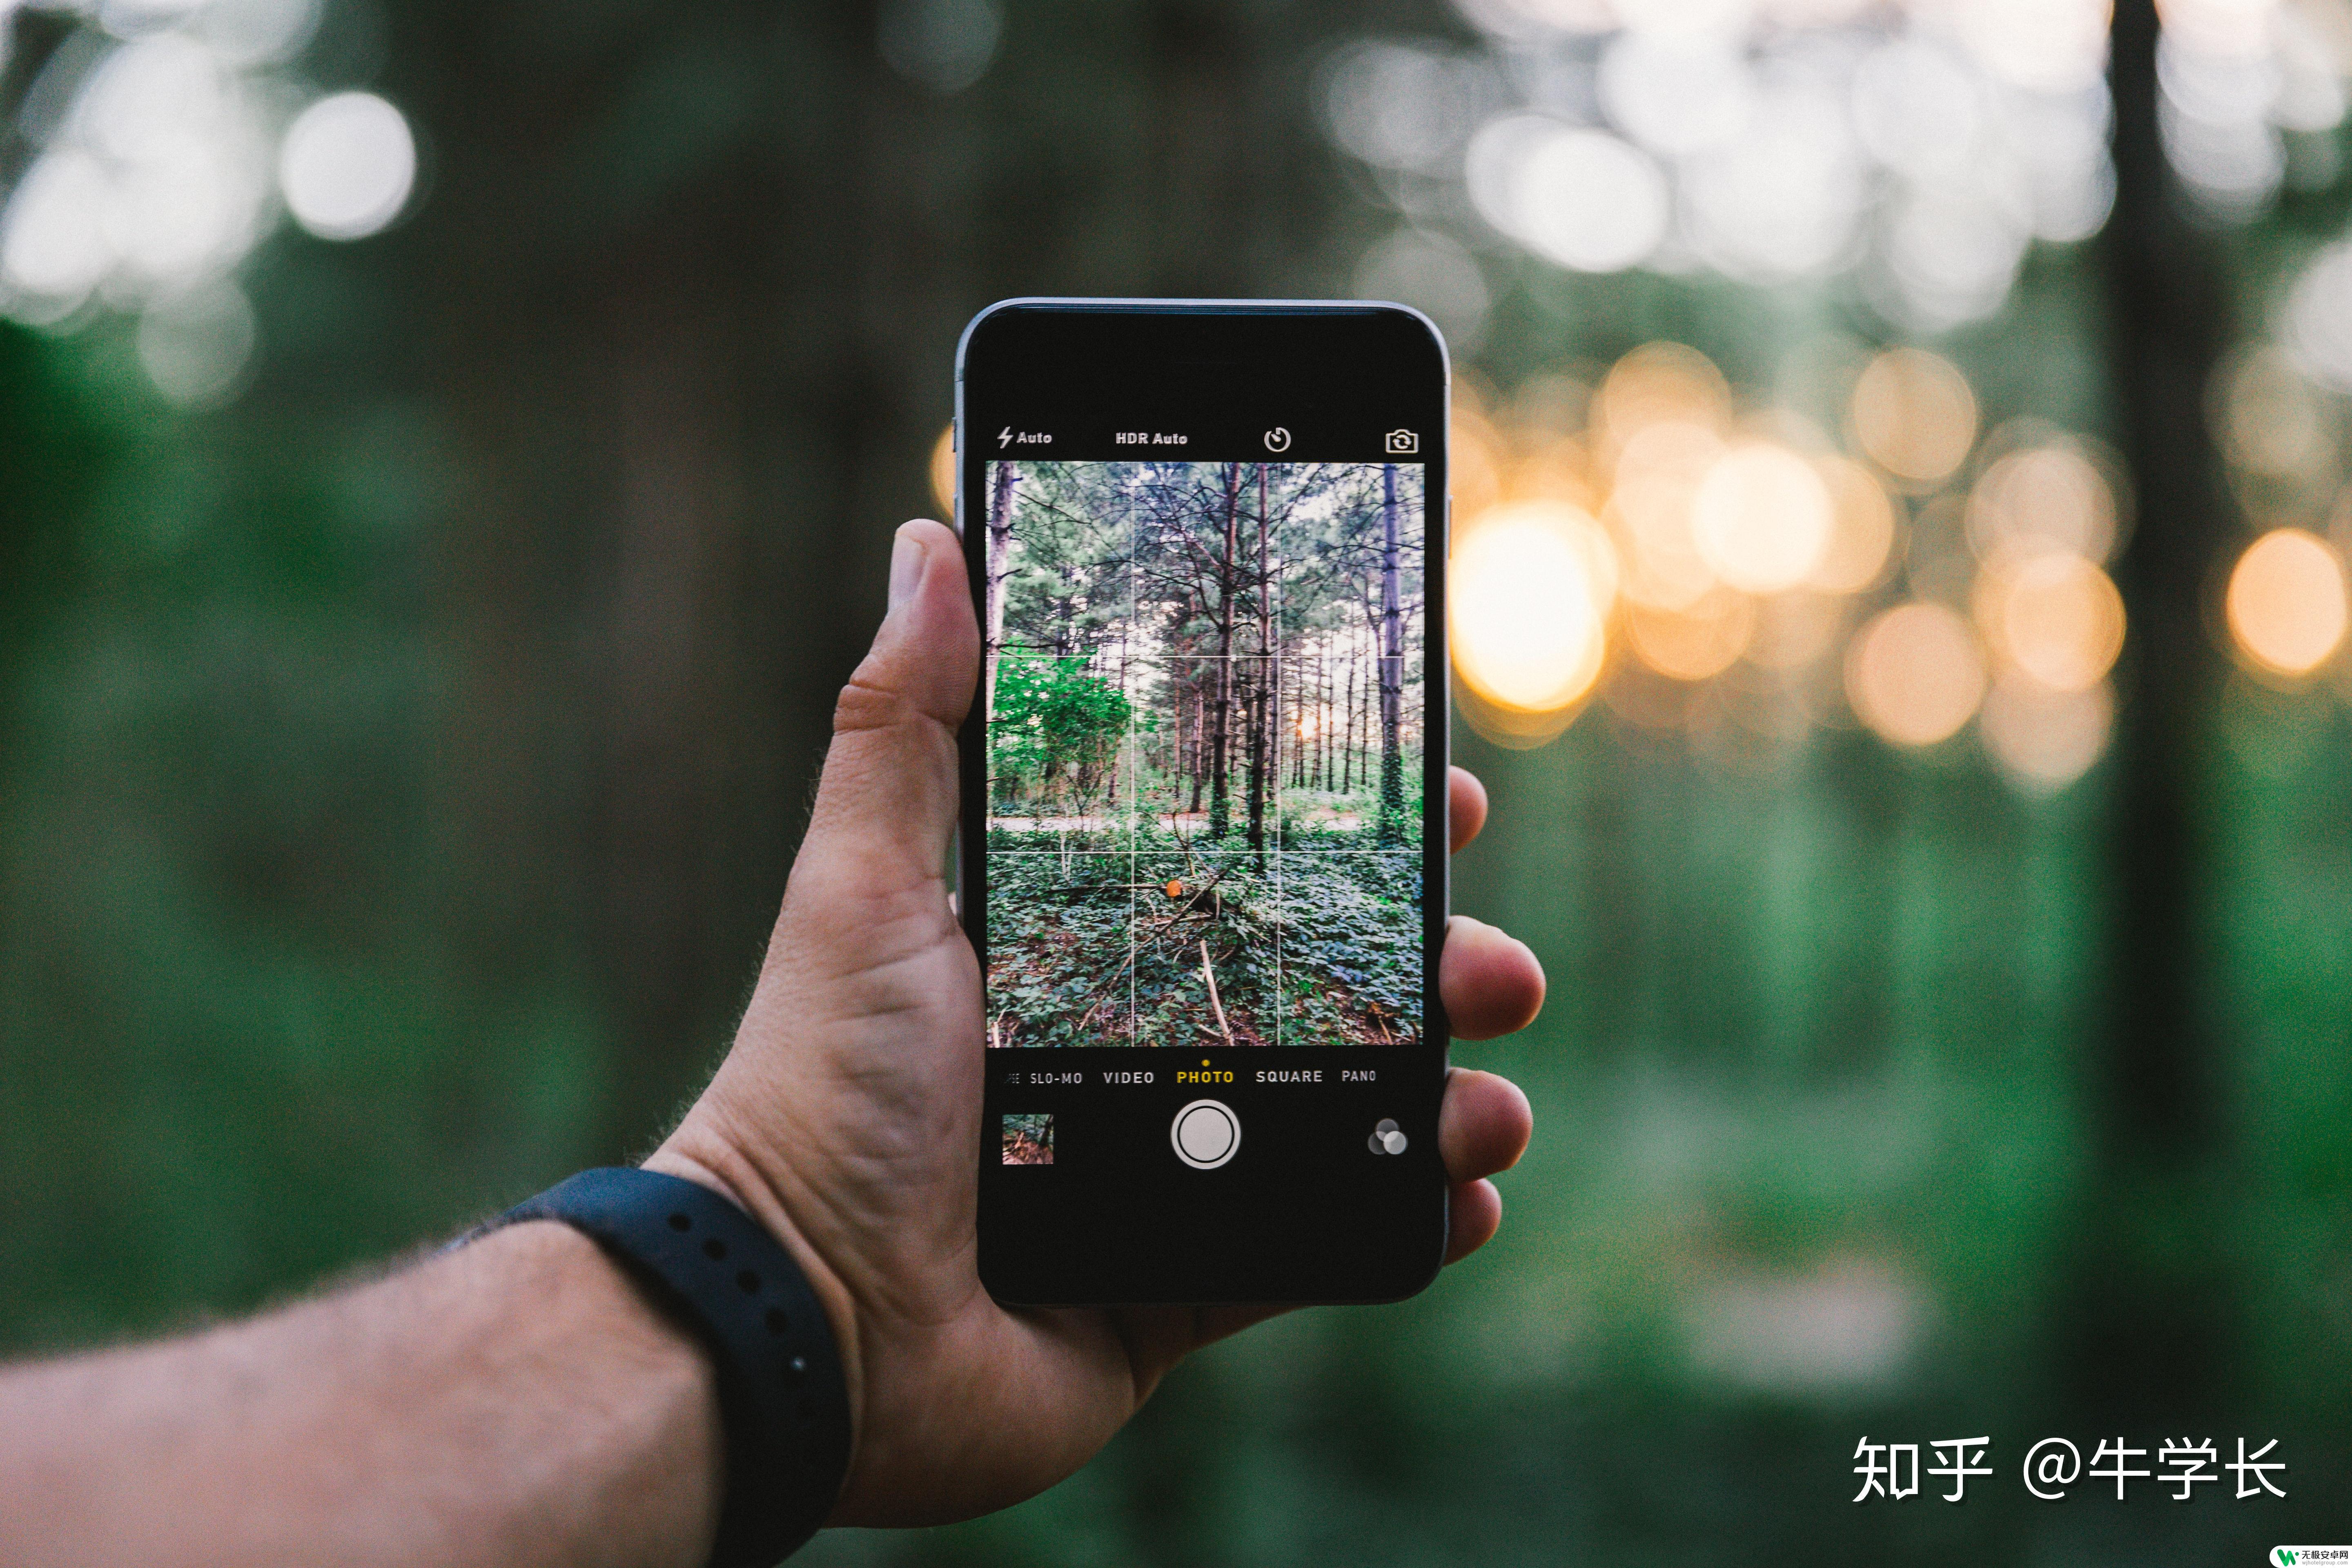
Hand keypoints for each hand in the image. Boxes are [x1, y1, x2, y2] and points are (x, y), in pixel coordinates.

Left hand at [648, 519, 1544, 1525]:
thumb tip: (932, 545)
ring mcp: (1171, 1168)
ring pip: (1351, 1111)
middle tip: (1494, 961)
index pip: (1246, 866)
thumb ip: (906, 722)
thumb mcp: (864, 884)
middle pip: (1326, 983)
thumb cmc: (822, 1089)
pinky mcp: (1185, 1283)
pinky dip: (1409, 1219)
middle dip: (1434, 961)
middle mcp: (1136, 1048)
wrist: (803, 1317)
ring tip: (1492, 1096)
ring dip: (1449, 1092)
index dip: (1351, 835)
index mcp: (1080, 950)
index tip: (1442, 800)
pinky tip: (1465, 1194)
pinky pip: (1327, 1245)